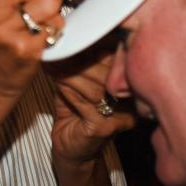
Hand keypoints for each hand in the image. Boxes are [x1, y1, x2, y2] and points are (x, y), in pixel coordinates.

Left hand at [45, 47, 135, 171]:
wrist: (70, 149)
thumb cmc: (73, 112)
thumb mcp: (76, 82)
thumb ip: (79, 62)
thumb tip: (68, 36)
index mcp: (128, 85)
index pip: (117, 60)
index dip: (95, 47)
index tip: (74, 38)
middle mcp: (130, 101)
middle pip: (108, 73)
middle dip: (80, 61)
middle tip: (59, 53)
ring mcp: (120, 116)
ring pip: (96, 89)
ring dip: (72, 75)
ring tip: (55, 67)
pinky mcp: (104, 128)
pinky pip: (87, 105)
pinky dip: (70, 92)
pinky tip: (59, 84)